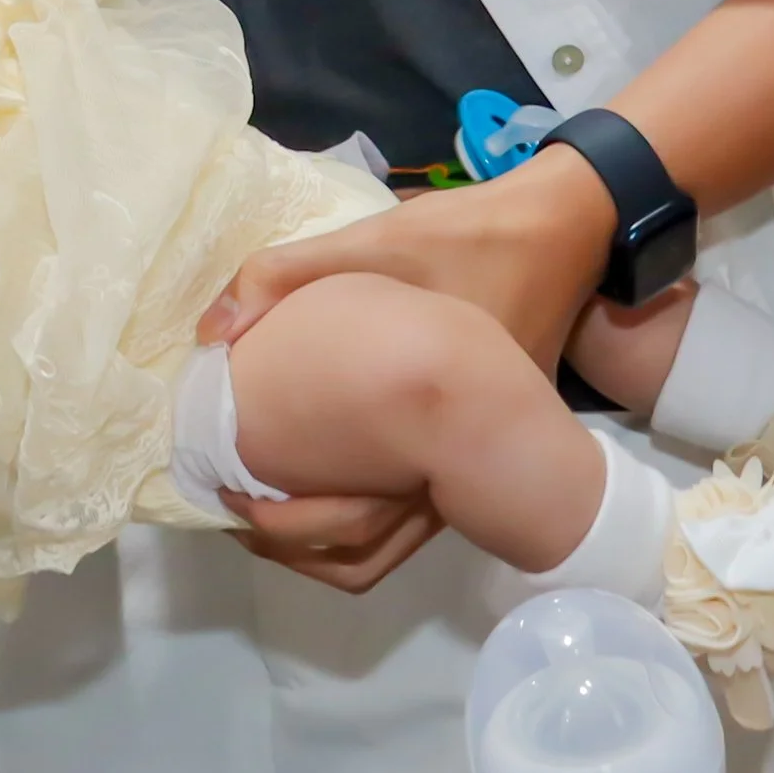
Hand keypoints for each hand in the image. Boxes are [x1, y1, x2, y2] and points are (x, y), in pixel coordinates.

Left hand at [194, 153, 613, 577]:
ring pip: (390, 534)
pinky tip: (316, 462)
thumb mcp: (370, 243)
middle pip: (366, 544)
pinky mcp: (478, 438)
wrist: (563, 228)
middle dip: (294, 542)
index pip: (350, 516)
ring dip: (325, 530)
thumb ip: (282, 275)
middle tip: (235, 510)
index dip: (283, 523)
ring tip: (262, 500)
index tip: (228, 500)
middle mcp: (457, 460)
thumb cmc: (464, 239)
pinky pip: (411, 498)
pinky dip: (360, 499)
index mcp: (425, 424)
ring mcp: (472, 456)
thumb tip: (209, 334)